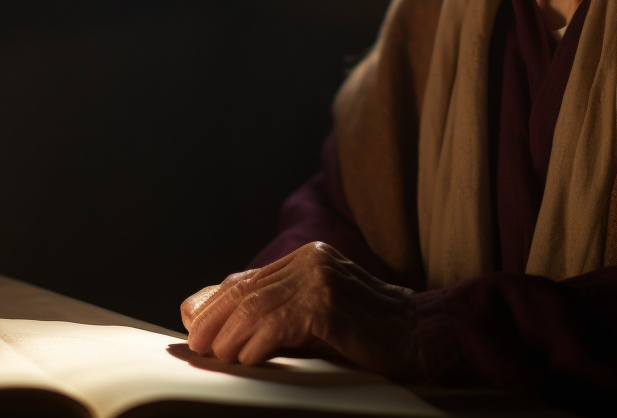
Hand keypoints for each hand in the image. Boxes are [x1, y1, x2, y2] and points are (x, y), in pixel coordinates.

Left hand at [180, 242, 421, 380]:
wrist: (419, 335)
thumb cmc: (367, 332)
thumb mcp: (314, 317)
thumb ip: (274, 312)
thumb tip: (215, 315)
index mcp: (309, 257)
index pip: (248, 280)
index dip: (216, 305)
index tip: (196, 331)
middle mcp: (313, 259)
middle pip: (247, 290)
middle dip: (215, 321)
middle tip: (198, 347)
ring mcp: (322, 279)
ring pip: (257, 307)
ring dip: (232, 337)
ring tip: (221, 358)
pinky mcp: (329, 304)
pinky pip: (278, 324)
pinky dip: (257, 345)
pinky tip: (249, 360)